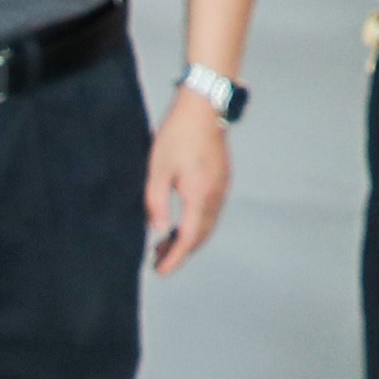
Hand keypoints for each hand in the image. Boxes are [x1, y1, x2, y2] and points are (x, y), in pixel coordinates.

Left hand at [145, 97, 235, 273]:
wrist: (204, 107)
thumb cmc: (178, 133)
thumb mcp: (157, 168)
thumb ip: (156, 202)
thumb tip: (158, 230)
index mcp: (199, 195)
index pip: (188, 238)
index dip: (174, 258)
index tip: (161, 272)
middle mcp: (215, 196)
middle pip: (200, 236)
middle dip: (179, 253)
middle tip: (157, 261)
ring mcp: (222, 187)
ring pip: (207, 225)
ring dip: (188, 239)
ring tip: (163, 245)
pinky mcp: (222, 179)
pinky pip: (211, 212)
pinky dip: (196, 225)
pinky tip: (180, 222)